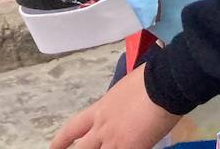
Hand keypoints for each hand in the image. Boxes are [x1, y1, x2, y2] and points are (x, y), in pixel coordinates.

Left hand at [51, 62, 179, 148]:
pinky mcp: (131, 148)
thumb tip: (124, 106)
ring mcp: (115, 140)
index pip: (73, 128)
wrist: (165, 82)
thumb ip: (118, 103)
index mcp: (100, 109)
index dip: (60, 141)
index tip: (53, 148)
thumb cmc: (150, 77)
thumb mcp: (125, 89)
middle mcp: (102, 127)